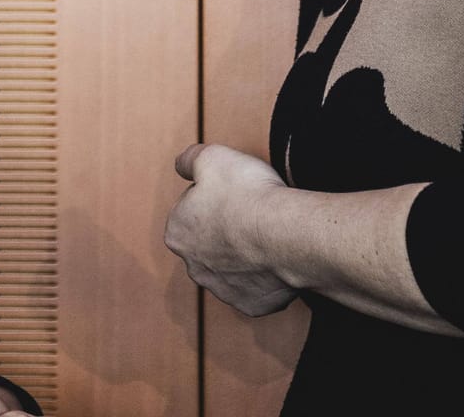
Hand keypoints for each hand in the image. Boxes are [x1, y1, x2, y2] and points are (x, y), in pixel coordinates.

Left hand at [165, 142, 297, 317]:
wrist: (286, 235)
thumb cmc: (248, 196)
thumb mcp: (212, 157)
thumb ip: (190, 159)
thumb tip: (183, 164)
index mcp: (177, 233)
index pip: (191, 209)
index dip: (214, 197)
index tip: (234, 193)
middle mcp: (194, 267)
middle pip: (209, 243)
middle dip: (227, 231)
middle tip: (251, 214)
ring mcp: (223, 290)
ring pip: (232, 269)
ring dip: (246, 256)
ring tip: (268, 236)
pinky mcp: (251, 305)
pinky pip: (258, 290)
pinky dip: (267, 278)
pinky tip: (277, 259)